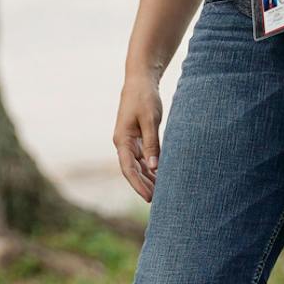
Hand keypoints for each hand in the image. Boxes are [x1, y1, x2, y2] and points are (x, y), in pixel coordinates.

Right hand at [113, 74, 163, 201]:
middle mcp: (123, 143)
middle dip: (144, 186)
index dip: (138, 185)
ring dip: (148, 179)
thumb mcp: (150, 120)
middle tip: (159, 202)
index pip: (128, 169)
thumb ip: (152, 144)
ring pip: (138, 166)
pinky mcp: (137, 138)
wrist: (140, 81)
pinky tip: (160, 176)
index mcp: (122, 140)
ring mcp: (129, 141)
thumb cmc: (144, 98)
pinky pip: (143, 158)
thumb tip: (154, 167)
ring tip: (161, 193)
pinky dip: (151, 168)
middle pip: (132, 170)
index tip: (149, 198)